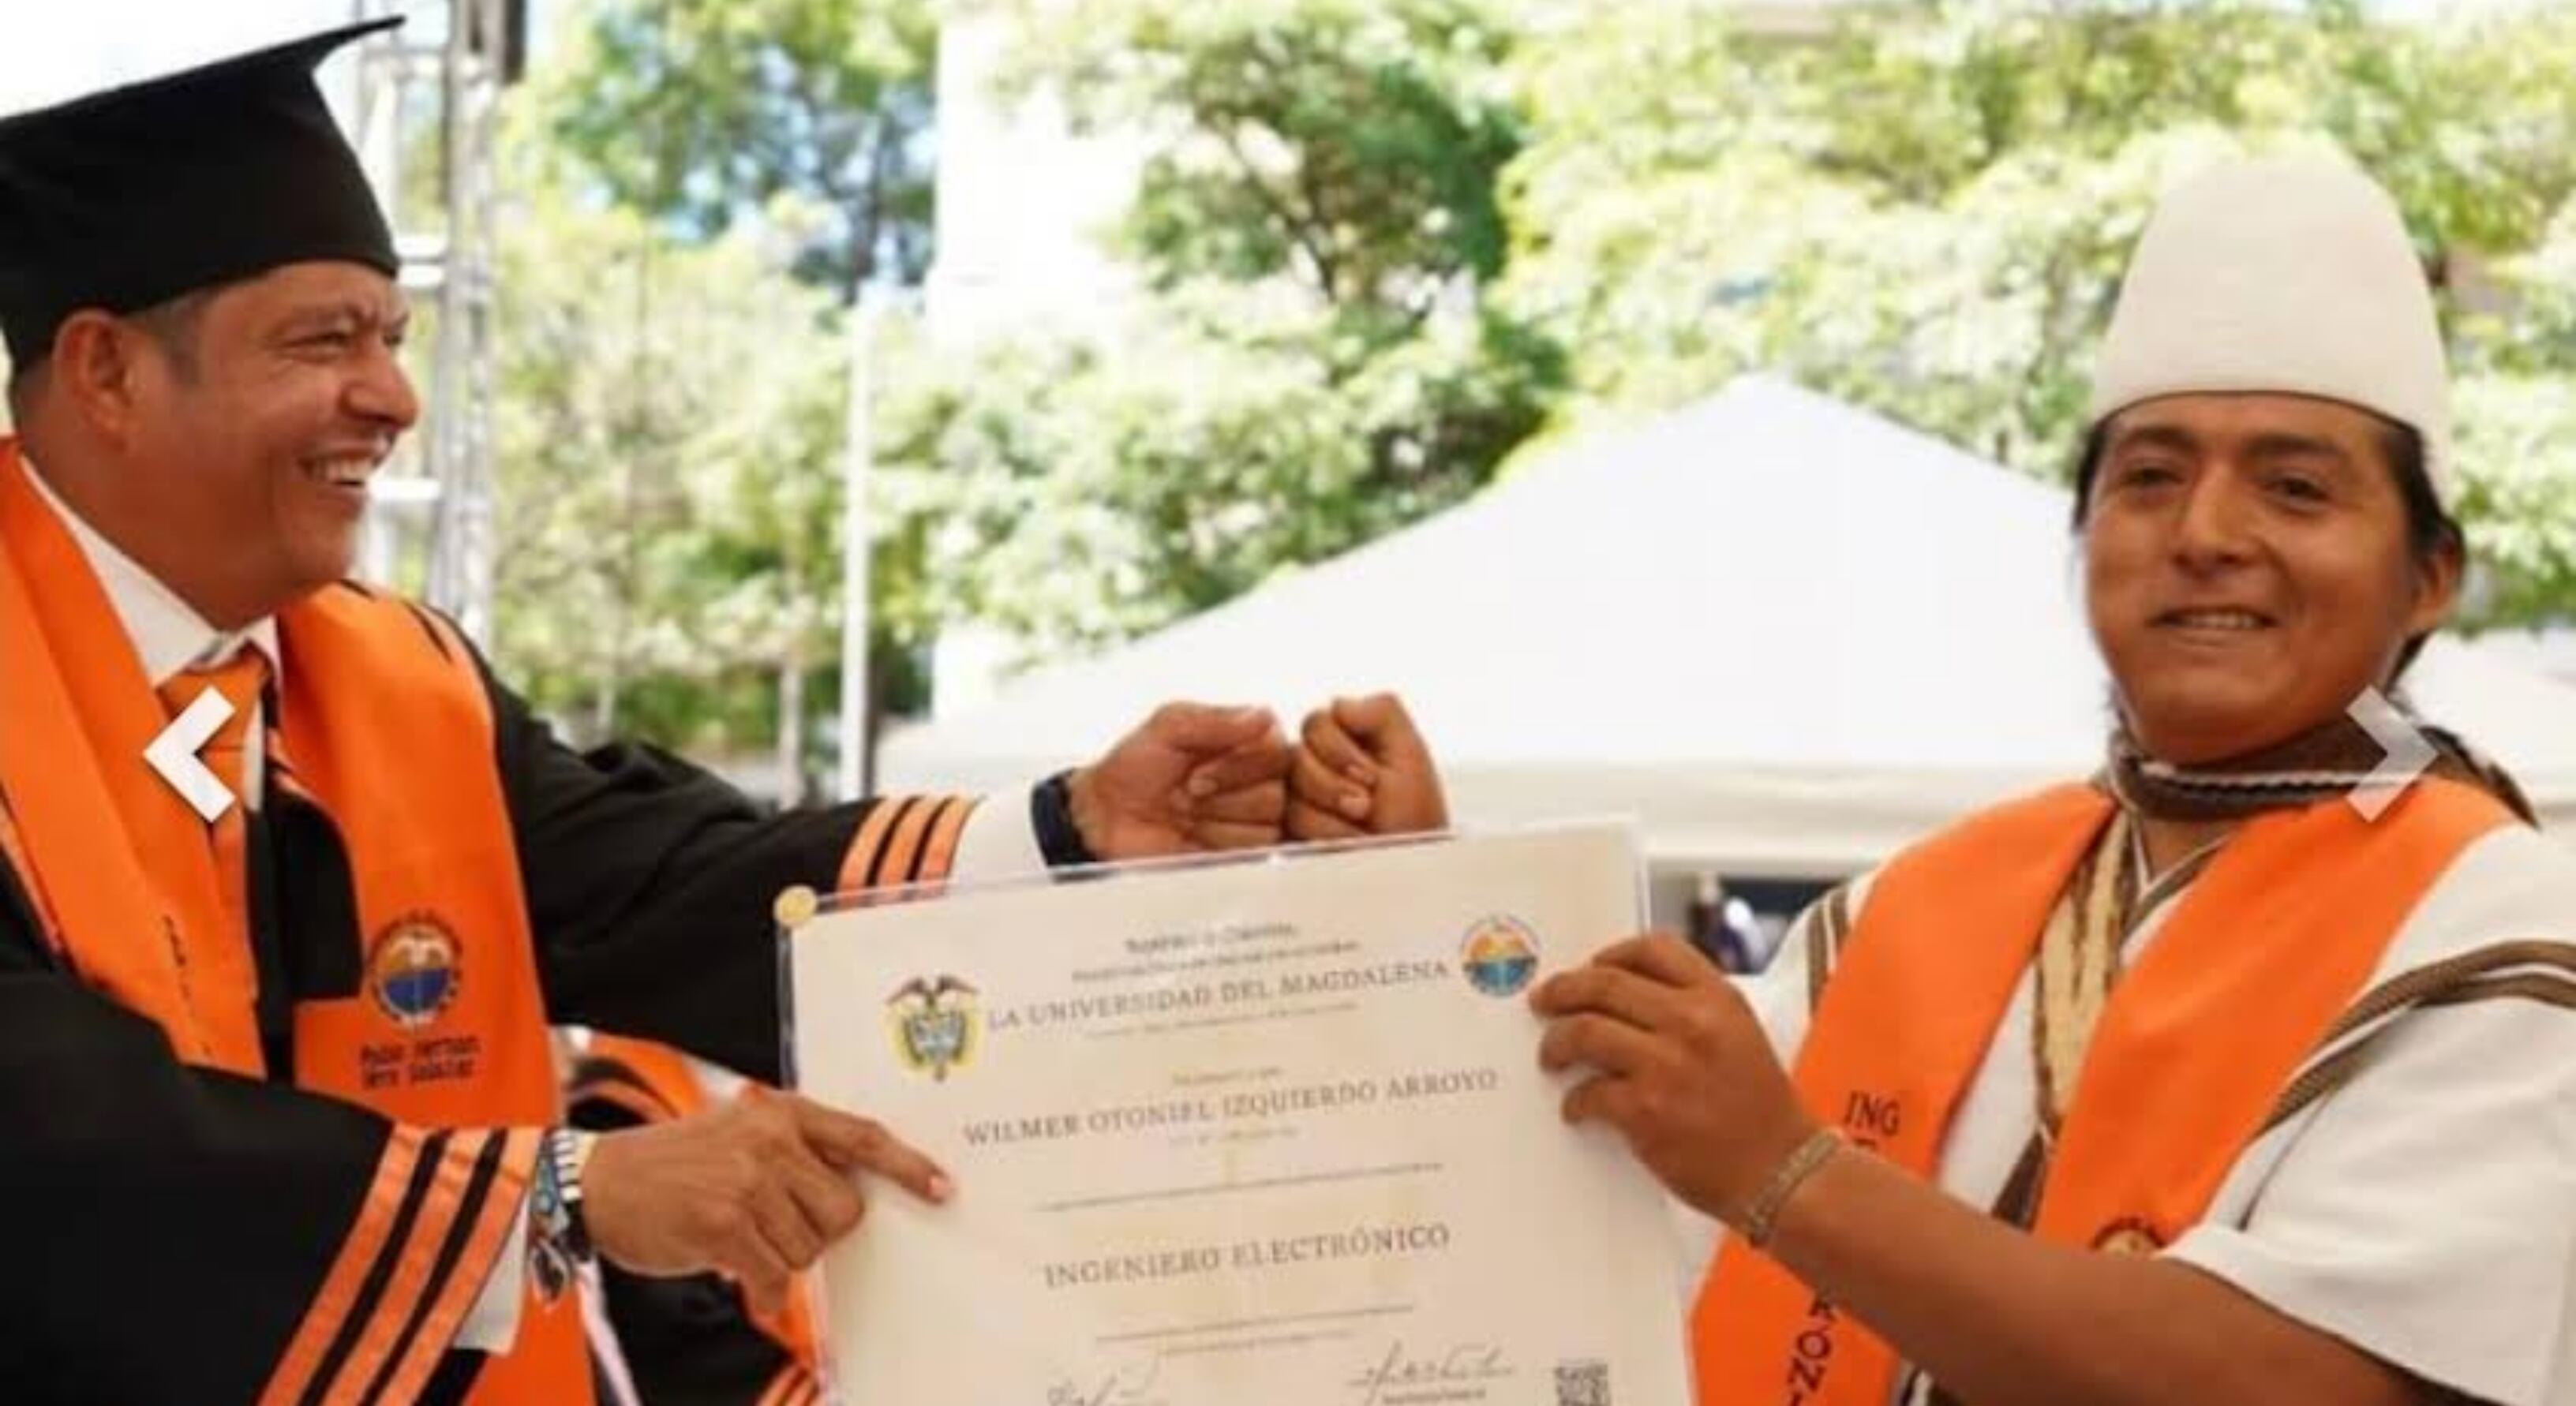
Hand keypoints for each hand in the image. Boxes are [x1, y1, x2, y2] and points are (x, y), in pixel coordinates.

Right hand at [583, 1089, 947, 1312]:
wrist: (600, 1181)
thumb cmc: (676, 1165)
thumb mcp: (739, 1132)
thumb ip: (794, 1150)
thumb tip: (851, 1191)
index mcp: (782, 1113)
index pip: (862, 1136)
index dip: (907, 1165)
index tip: (941, 1188)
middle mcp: (770, 1139)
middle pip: (844, 1210)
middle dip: (816, 1231)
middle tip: (772, 1226)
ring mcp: (748, 1179)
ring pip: (810, 1247)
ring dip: (779, 1257)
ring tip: (740, 1236)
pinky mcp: (725, 1221)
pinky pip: (775, 1274)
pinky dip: (761, 1287)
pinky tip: (737, 1272)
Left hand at [1068, 702, 1291, 859]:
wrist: (1104, 821)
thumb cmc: (1132, 770)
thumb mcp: (1167, 726)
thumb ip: (1215, 719)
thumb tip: (1263, 717)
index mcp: (1247, 743)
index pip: (1279, 750)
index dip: (1237, 764)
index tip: (1195, 769)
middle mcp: (1257, 782)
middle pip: (1278, 792)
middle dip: (1224, 794)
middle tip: (1187, 794)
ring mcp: (1252, 822)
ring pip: (1268, 824)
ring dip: (1217, 821)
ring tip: (1186, 817)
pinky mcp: (1245, 857)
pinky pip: (1257, 854)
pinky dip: (1219, 846)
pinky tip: (1194, 839)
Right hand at [1286, 693, 1447, 840]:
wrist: (1409, 868)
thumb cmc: (1415, 817)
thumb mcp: (1410, 753)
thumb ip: (1381, 711)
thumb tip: (1336, 702)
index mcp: (1342, 737)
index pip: (1316, 722)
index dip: (1340, 752)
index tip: (1372, 778)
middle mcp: (1313, 764)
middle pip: (1296, 758)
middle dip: (1334, 786)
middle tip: (1365, 807)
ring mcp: (1297, 799)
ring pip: (1289, 796)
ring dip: (1331, 819)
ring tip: (1360, 831)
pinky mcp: (1287, 832)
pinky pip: (1282, 828)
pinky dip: (1321, 839)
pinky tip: (1342, 845)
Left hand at [1530, 934, 1813, 1225]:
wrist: (1784, 1173)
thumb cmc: (1763, 1112)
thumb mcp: (1741, 1037)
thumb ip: (1693, 1012)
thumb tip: (1626, 1004)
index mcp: (1718, 998)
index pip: (1652, 948)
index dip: (1611, 954)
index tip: (1590, 967)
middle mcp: (1692, 1022)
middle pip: (1604, 983)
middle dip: (1563, 991)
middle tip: (1543, 1002)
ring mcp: (1667, 1065)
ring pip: (1584, 1031)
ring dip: (1556, 1043)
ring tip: (1552, 1056)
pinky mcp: (1647, 1111)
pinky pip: (1588, 1093)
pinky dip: (1574, 1102)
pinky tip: (1576, 1109)